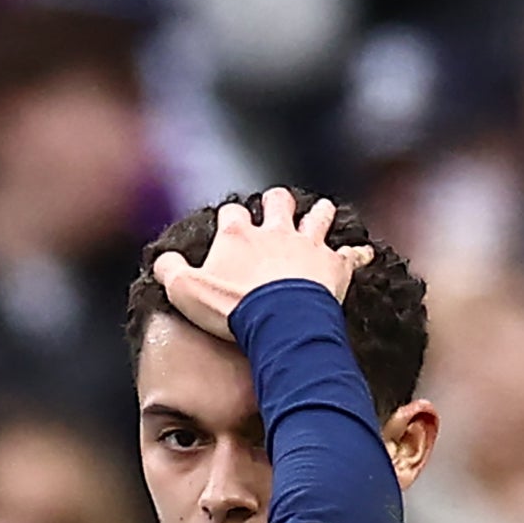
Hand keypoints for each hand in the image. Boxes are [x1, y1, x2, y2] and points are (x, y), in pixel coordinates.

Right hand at [147, 190, 370, 342]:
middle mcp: (275, 231)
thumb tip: (161, 260)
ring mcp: (307, 246)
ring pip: (318, 216)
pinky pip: (350, 255)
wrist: (279, 321)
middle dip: (276, 202)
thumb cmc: (231, 308)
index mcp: (238, 235)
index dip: (230, 219)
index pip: (231, 214)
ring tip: (319, 215)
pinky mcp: (333, 265)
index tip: (229, 226)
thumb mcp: (185, 291)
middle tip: (276, 209)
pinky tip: (361, 254)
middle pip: (278, 201)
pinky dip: (356, 254)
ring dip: (319, 215)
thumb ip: (169, 271)